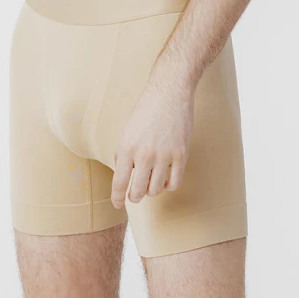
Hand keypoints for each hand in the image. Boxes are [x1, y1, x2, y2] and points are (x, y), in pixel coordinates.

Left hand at [110, 79, 193, 208]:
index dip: (117, 198)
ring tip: (150, 184)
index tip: (117, 204)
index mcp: (127, 148)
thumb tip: (123, 173)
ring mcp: (164, 156)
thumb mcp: (127, 130)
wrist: (170, 93)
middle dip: (134, 197)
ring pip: (156, 190)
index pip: (119, 182)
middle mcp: (144, 155)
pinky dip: (168, 187)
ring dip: (151, 191)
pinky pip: (175, 183)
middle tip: (135, 195)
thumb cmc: (146, 110)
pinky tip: (165, 181)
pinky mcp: (181, 155)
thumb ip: (123, 152)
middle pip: (138, 191)